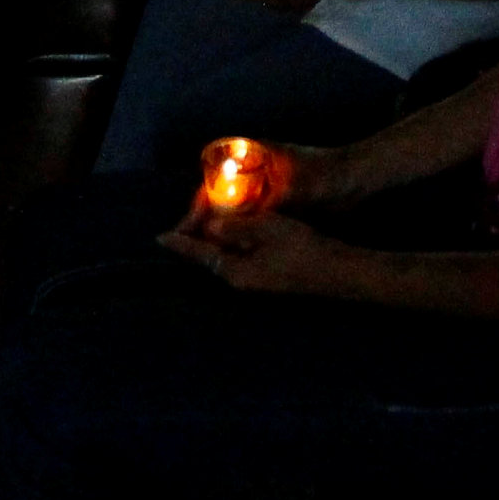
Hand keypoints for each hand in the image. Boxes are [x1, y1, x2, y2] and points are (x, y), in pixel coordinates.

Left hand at [158, 207, 354, 294]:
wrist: (338, 272)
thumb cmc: (301, 249)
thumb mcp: (266, 230)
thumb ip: (235, 226)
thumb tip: (211, 225)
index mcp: (235, 272)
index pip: (200, 255)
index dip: (181, 243)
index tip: (160, 237)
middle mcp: (241, 280)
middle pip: (211, 257)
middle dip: (199, 238)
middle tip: (187, 219)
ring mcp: (257, 280)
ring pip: (228, 256)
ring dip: (217, 239)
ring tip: (207, 220)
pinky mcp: (270, 276)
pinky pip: (243, 256)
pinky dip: (235, 242)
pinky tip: (238, 228)